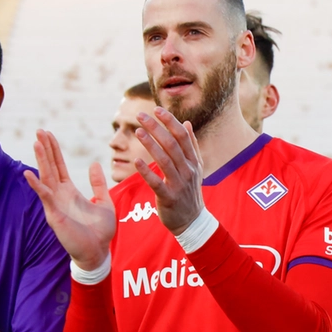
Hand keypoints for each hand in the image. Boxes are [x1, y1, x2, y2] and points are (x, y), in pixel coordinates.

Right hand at [24, 130, 115, 269]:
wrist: (98, 252)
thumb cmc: (100, 232)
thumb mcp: (104, 202)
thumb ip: (98, 184)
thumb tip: (94, 164)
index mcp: (70, 192)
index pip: (58, 166)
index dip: (54, 150)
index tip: (48, 134)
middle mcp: (59, 196)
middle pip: (50, 167)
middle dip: (45, 149)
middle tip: (39, 130)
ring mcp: (55, 205)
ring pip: (46, 178)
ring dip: (41, 160)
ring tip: (36, 143)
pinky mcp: (54, 215)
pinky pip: (44, 197)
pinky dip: (37, 185)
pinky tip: (28, 173)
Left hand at [133, 108, 205, 234]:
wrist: (192, 221)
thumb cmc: (189, 192)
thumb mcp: (195, 168)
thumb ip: (191, 145)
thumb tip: (186, 122)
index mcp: (193, 161)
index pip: (182, 136)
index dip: (169, 121)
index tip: (156, 109)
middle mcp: (188, 170)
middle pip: (172, 144)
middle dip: (156, 127)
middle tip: (141, 115)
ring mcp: (179, 184)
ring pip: (164, 160)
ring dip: (150, 144)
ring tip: (137, 131)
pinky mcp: (168, 197)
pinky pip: (156, 182)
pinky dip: (146, 171)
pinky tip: (136, 161)